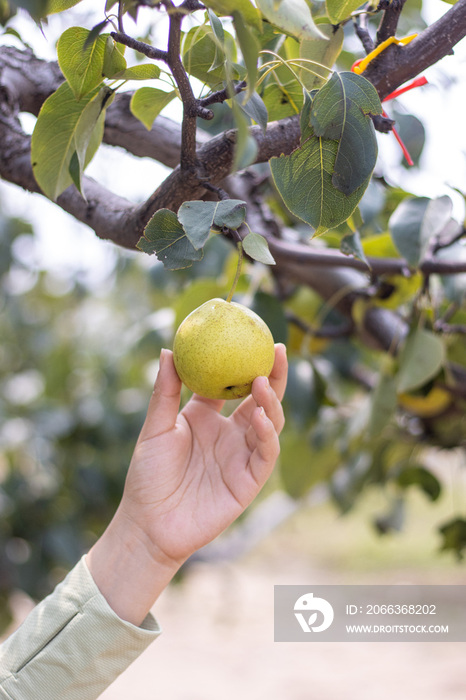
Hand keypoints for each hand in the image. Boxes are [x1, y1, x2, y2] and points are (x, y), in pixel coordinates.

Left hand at [86, 344, 286, 624]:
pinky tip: (257, 416)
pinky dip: (266, 434)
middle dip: (274, 376)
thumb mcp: (155, 428)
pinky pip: (265, 453)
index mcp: (208, 419)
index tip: (252, 337)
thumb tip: (167, 350)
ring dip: (270, 402)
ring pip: (269, 424)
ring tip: (261, 382)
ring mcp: (242, 457)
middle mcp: (230, 435)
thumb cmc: (148, 476)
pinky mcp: (249, 481)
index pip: (235, 387)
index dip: (247, 364)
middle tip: (275, 351)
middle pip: (261, 401)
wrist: (148, 524)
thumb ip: (164, 392)